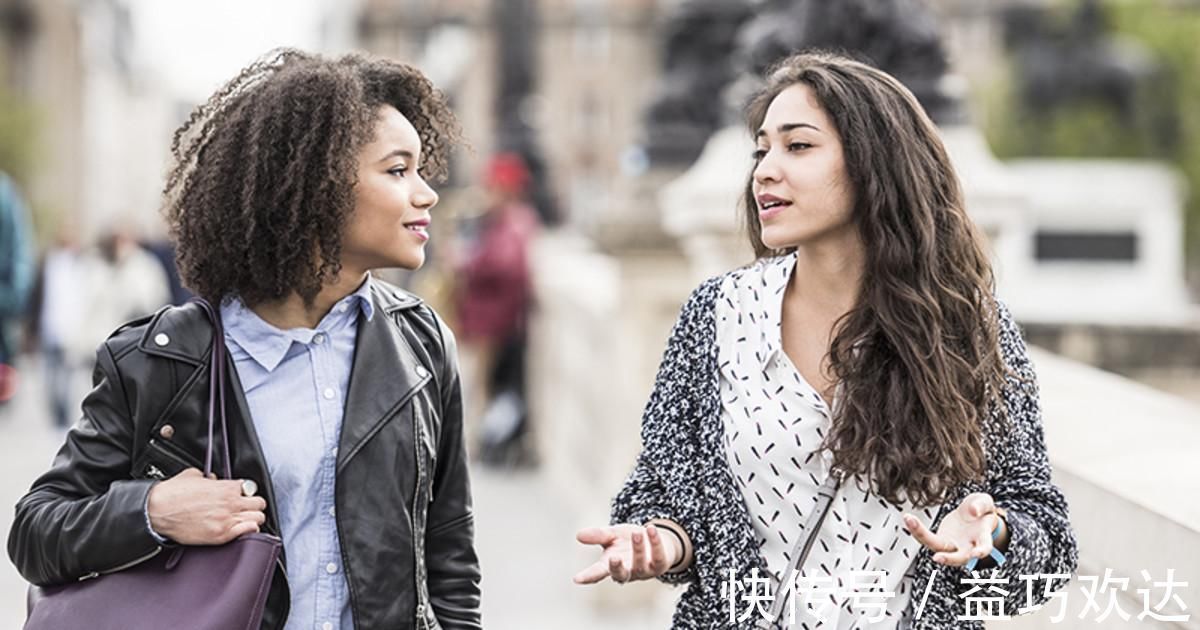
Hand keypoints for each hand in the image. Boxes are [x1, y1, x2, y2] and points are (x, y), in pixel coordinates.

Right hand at [147, 468, 266, 544]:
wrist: (157, 511)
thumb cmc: (172, 494)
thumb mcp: (193, 476)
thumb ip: (209, 477)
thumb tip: (212, 478)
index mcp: (226, 487)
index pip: (251, 488)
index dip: (247, 492)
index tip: (242, 496)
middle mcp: (231, 503)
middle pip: (259, 503)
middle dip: (254, 505)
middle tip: (246, 508)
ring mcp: (227, 520)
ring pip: (258, 518)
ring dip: (254, 518)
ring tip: (245, 519)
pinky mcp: (221, 535)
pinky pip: (249, 531)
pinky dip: (249, 530)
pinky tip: (243, 529)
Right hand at [573, 524, 677, 584]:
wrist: (652, 540)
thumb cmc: (627, 541)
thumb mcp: (611, 535)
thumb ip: (598, 535)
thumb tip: (578, 535)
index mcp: (611, 565)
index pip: (598, 572)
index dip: (588, 576)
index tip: (577, 579)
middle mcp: (628, 571)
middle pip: (621, 575)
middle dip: (617, 568)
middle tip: (613, 558)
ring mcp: (644, 570)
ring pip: (640, 564)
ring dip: (638, 548)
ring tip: (636, 532)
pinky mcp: (660, 565)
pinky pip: (658, 555)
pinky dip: (655, 542)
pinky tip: (650, 529)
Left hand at [903, 492, 1004, 566]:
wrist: (973, 514)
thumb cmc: (981, 511)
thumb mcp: (985, 502)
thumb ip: (982, 505)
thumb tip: (973, 511)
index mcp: (982, 538)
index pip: (984, 547)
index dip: (982, 551)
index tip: (977, 553)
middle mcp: (966, 547)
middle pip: (958, 558)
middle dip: (949, 559)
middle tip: (938, 558)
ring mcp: (952, 545)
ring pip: (937, 547)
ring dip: (922, 536)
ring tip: (910, 521)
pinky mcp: (939, 540)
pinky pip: (926, 538)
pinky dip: (916, 529)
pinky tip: (908, 518)